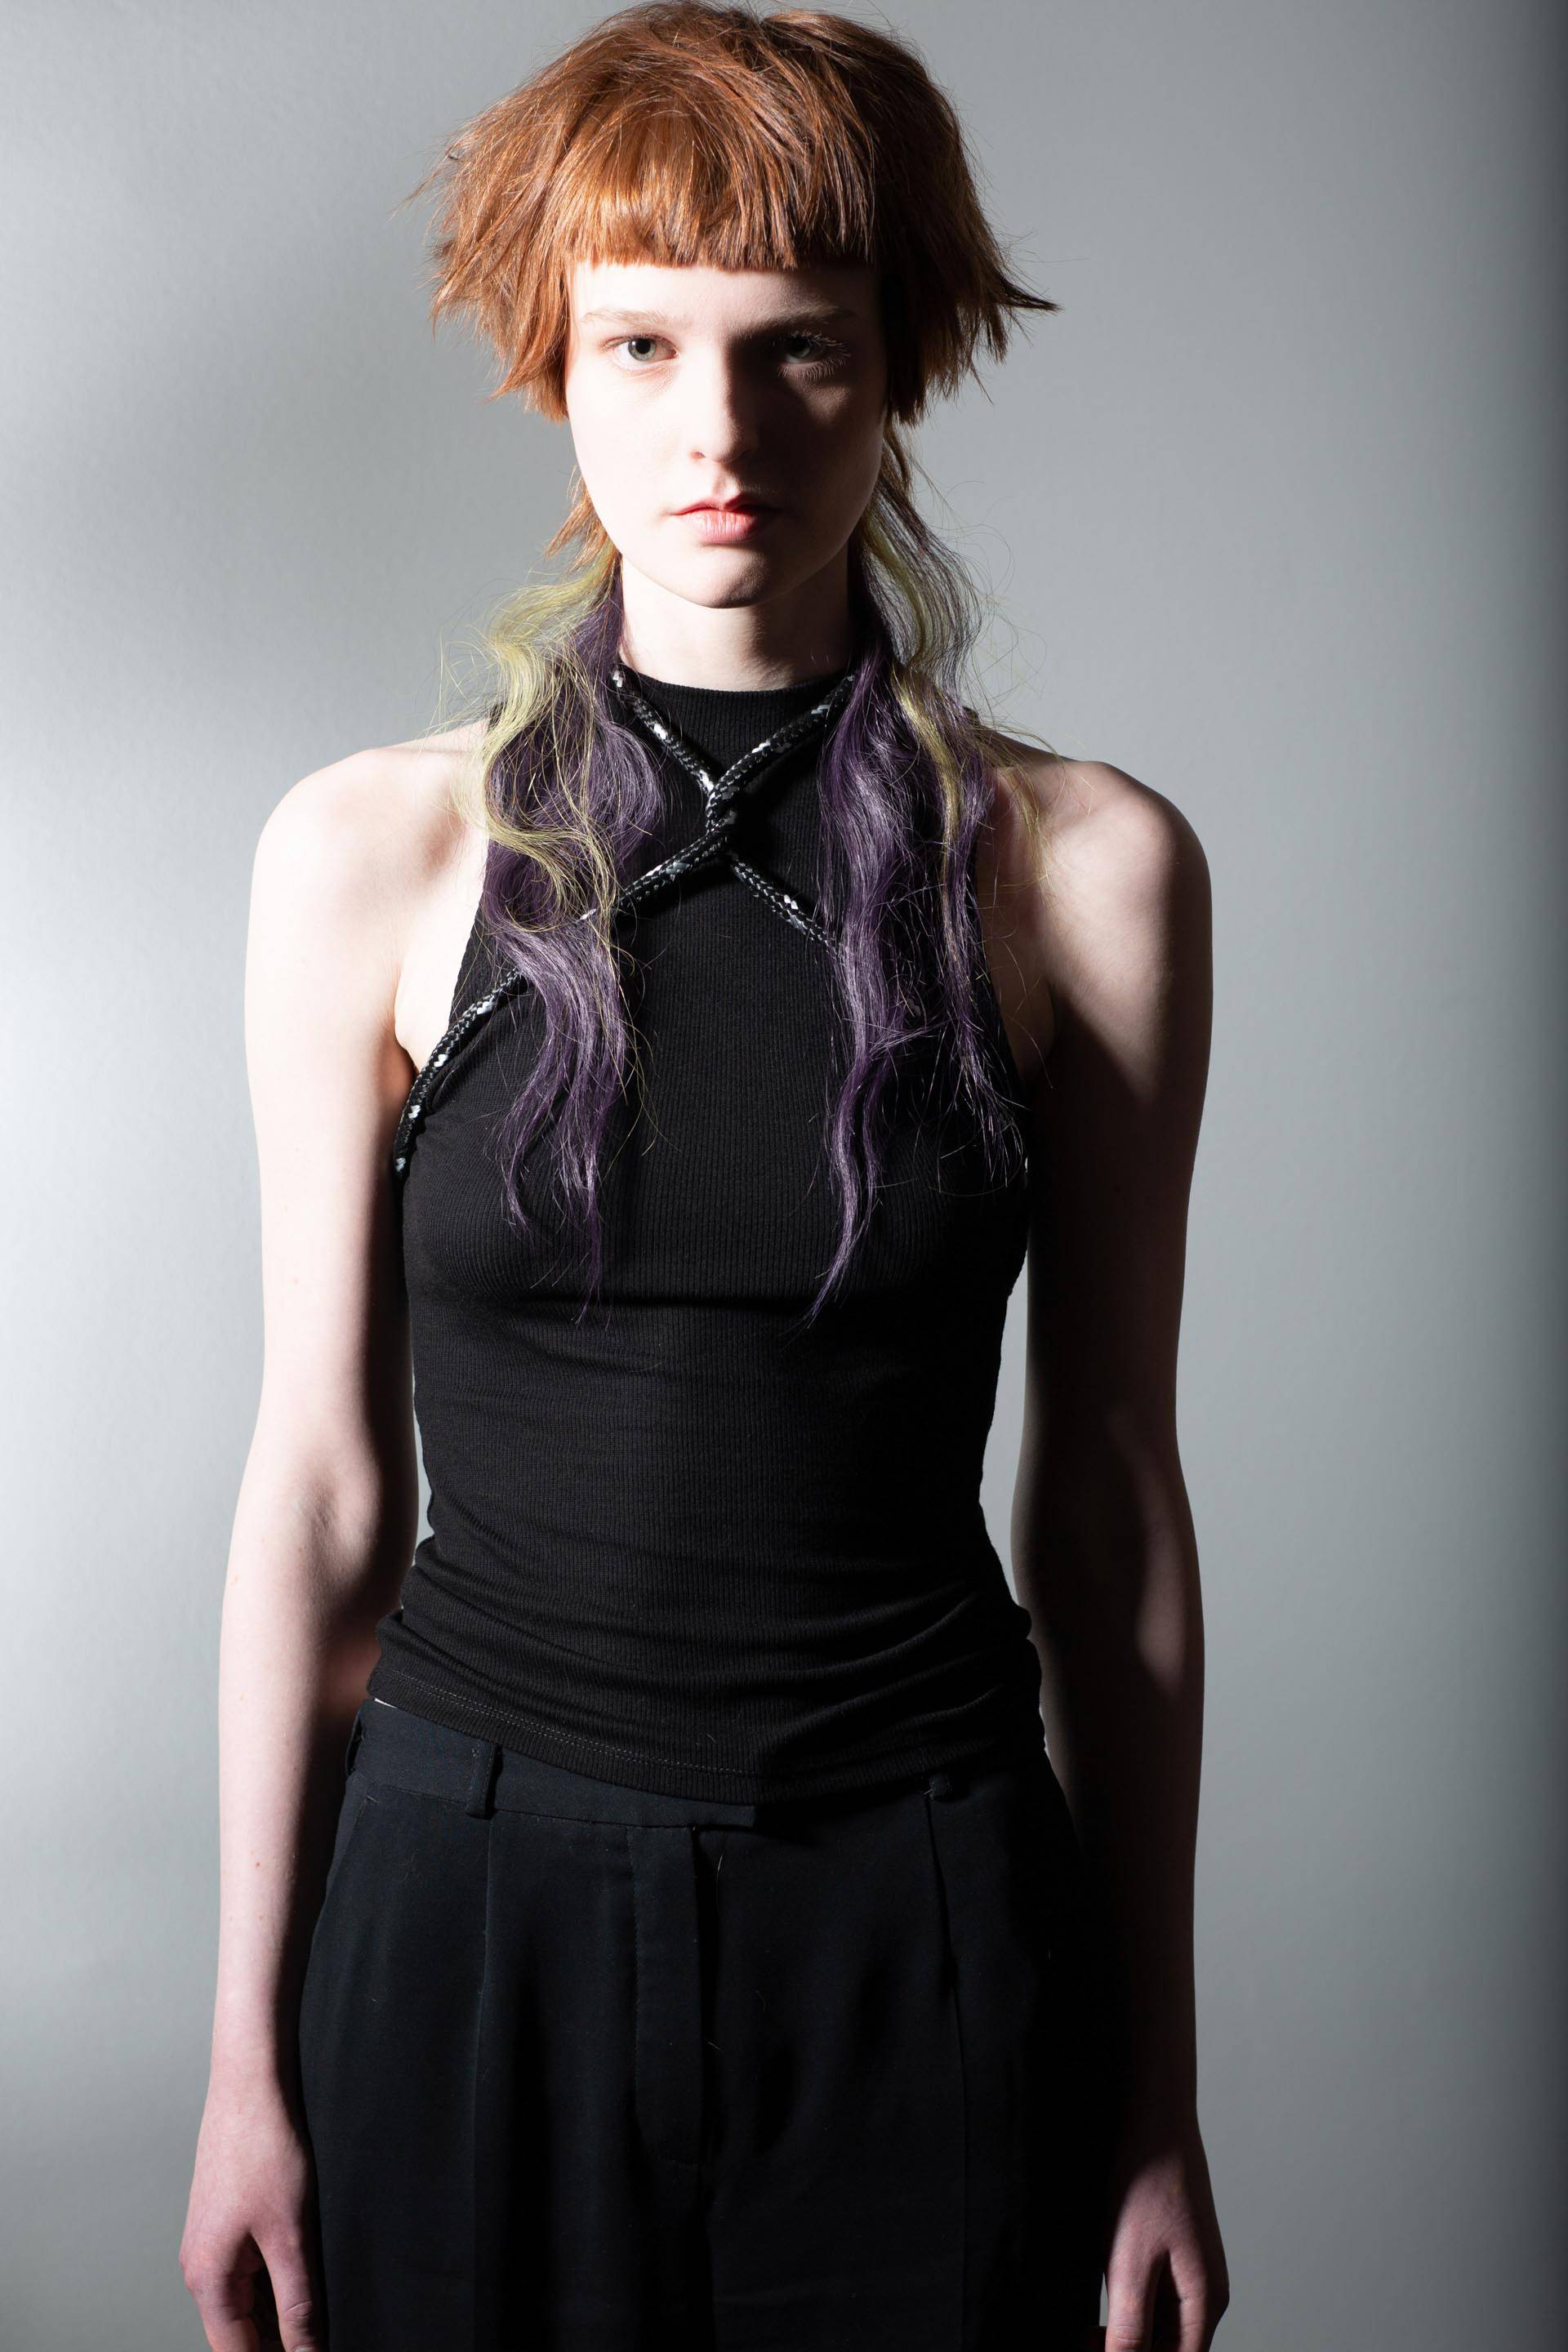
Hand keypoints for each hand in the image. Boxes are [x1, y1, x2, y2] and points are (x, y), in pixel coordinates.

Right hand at [179, 2074, 324, 2351]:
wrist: (250, 2082)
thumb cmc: (264, 2148)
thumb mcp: (291, 2235)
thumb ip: (298, 2303)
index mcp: (208, 2278)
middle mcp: (201, 2267)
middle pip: (240, 2331)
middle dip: (280, 2340)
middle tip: (323, 2334)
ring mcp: (212, 2243)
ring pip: (248, 2300)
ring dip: (281, 2310)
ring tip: (322, 2310)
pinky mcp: (228, 2221)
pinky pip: (250, 2269)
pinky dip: (277, 2279)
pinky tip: (309, 2272)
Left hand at [1094, 2099, 1229, 2349]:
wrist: (1148, 2111)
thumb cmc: (1143, 2182)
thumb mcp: (1128, 2265)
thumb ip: (1130, 2329)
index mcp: (1205, 2302)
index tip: (1088, 2345)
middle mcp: (1204, 2291)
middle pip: (1166, 2347)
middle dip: (1124, 2346)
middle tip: (1080, 2333)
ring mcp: (1189, 2268)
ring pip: (1155, 2322)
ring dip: (1121, 2326)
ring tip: (1083, 2315)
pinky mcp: (1169, 2248)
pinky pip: (1149, 2292)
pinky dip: (1123, 2299)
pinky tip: (1097, 2284)